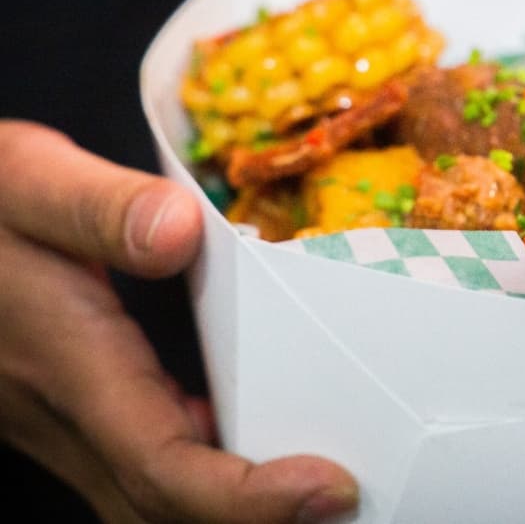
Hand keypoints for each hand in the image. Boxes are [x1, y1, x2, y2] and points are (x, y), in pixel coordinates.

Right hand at [0, 121, 357, 522]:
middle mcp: (68, 417)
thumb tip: (179, 232)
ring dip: (234, 508)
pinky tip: (252, 437)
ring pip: (152, 504)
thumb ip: (99, 206)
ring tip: (316, 480)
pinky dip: (206, 480)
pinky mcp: (76, 419)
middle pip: (167, 510)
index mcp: (69, 365)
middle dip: (259, 519)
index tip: (331, 486)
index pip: (162, 465)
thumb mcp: (30, 180)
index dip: (248, 498)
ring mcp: (67, 428)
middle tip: (348, 495)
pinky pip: (145, 475)